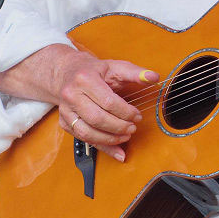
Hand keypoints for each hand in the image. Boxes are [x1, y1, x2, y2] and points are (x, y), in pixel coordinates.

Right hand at [0, 43, 157, 161]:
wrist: (68, 73)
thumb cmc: (95, 71)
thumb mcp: (115, 67)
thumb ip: (135, 73)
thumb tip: (154, 77)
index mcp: (84, 79)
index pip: (108, 101)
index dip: (125, 112)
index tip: (137, 116)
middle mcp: (71, 95)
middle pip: (97, 119)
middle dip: (118, 127)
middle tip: (132, 128)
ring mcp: (65, 110)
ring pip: (87, 132)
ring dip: (109, 140)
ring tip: (125, 137)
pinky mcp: (64, 123)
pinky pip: (83, 139)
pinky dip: (102, 147)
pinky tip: (116, 150)